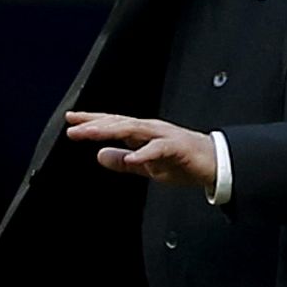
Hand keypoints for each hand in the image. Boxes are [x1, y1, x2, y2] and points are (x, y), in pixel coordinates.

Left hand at [64, 111, 216, 187]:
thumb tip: (99, 156)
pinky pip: (158, 149)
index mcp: (142, 133)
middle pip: (118, 123)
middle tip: (72, 126)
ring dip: (111, 131)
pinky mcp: (177, 147)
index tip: (70, 120)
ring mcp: (163, 135)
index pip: (112, 124)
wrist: (216, 163)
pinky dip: (144, 153)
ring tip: (91, 134)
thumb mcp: (147, 166)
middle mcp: (150, 128)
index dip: (91, 121)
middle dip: (94, 124)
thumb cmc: (182, 162)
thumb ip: (124, 161)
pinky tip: (131, 158)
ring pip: (133, 129)